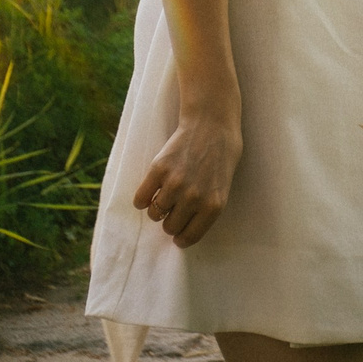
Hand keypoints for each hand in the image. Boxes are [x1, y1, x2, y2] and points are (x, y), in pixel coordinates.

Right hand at [133, 114, 243, 248]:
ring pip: (155, 214)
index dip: (181, 238)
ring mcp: (175, 183)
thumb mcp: (222, 188)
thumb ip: (205, 210)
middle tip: (174, 208)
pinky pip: (140, 199)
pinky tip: (150, 191)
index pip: (189, 237)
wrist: (212, 123)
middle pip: (169, 227)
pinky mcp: (158, 169)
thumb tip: (182, 232)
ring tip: (164, 196)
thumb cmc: (221, 156)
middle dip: (170, 220)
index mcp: (213, 206)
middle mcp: (194, 198)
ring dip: (157, 208)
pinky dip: (141, 200)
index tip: (178, 236)